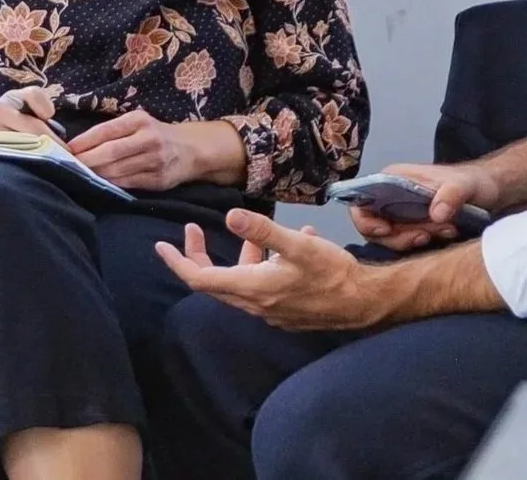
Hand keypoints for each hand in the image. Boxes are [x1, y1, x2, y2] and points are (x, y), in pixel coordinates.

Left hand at [67, 110, 242, 190]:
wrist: (190, 148)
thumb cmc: (154, 133)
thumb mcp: (136, 122)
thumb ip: (112, 130)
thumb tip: (77, 144)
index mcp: (138, 120)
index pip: (105, 131)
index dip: (84, 142)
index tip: (67, 149)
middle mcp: (148, 139)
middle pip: (110, 152)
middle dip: (86, 161)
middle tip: (67, 166)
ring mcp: (154, 161)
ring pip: (117, 170)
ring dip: (95, 174)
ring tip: (79, 175)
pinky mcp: (158, 180)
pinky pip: (128, 183)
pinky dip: (110, 184)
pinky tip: (99, 183)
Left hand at [156, 209, 379, 331]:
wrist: (366, 303)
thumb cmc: (333, 274)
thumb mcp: (298, 245)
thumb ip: (262, 231)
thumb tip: (229, 215)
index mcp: (252, 288)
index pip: (200, 279)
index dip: (178, 262)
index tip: (160, 246)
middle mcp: (255, 304)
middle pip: (213, 281)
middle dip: (198, 255)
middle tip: (191, 229)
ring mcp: (270, 310)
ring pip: (239, 280)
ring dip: (237, 255)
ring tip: (252, 228)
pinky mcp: (285, 310)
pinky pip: (262, 284)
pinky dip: (263, 263)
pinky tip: (292, 242)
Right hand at [347, 162, 500, 251]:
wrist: (489, 191)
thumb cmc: (474, 182)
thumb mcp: (465, 185)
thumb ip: (451, 195)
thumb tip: (435, 214)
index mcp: (390, 179)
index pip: (360, 200)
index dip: (366, 220)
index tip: (387, 230)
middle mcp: (389, 195)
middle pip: (373, 225)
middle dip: (398, 236)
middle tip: (426, 235)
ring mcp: (399, 212)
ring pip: (389, 236)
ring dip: (412, 239)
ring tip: (442, 231)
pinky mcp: (411, 225)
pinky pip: (404, 240)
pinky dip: (420, 242)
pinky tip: (443, 234)